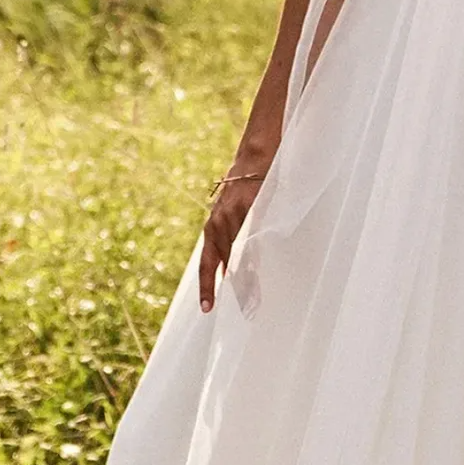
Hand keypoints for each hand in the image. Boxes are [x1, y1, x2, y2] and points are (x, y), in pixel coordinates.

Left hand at [199, 162, 268, 311]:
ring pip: (228, 251)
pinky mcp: (243, 205)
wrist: (257, 155)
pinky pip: (244, 234)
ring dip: (234, 274)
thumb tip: (237, 264)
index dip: (207, 284)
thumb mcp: (240, 213)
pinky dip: (245, 252)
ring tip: (243, 297)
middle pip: (213, 260)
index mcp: (216, 226)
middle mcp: (217, 221)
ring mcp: (228, 213)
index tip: (207, 308)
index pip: (208, 261)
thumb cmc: (252, 186)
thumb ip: (236, 236)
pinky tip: (248, 267)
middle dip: (212, 285)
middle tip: (211, 309)